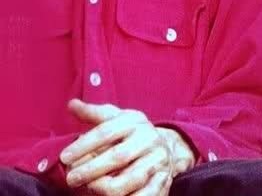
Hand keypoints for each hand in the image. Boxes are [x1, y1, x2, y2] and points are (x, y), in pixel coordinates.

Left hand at [59, 99, 195, 195]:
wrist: (167, 145)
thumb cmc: (132, 133)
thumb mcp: (116, 118)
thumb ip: (93, 114)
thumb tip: (71, 104)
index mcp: (135, 121)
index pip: (107, 131)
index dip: (84, 145)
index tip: (65, 157)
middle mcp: (148, 138)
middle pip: (119, 156)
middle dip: (92, 169)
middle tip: (71, 178)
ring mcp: (158, 160)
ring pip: (132, 178)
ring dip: (106, 187)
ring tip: (89, 188)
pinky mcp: (164, 179)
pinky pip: (146, 194)